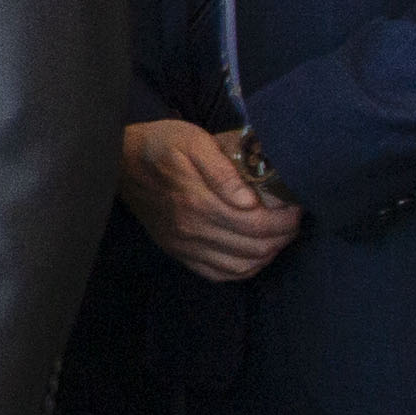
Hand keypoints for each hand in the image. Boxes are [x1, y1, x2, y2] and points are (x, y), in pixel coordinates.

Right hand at [122, 118, 303, 281]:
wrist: (119, 162)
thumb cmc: (161, 145)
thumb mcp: (193, 140)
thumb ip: (223, 169)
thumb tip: (251, 200)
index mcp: (197, 201)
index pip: (257, 223)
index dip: (285, 219)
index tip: (296, 205)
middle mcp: (192, 229)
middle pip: (254, 247)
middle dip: (284, 235)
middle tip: (294, 219)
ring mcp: (185, 245)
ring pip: (242, 266)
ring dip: (268, 253)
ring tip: (279, 235)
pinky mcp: (179, 252)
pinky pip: (220, 274)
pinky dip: (245, 269)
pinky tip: (254, 253)